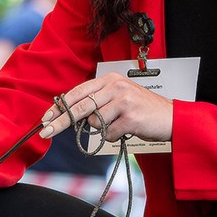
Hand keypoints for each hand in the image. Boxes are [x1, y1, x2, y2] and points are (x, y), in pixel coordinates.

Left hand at [39, 72, 173, 144]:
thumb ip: (97, 102)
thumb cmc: (142, 110)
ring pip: (95, 122)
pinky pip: (109, 134)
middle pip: (80, 106)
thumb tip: (70, 115)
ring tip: (119, 124)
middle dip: (61, 121)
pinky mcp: (130, 117)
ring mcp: (124, 101)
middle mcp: (116, 86)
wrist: (171, 117)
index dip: (60, 106)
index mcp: (110, 79)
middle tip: (46, 132)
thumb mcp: (118, 98)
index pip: (78, 92)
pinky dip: (115, 136)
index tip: (46, 118)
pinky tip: (128, 130)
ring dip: (103, 130)